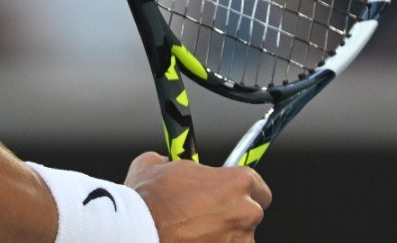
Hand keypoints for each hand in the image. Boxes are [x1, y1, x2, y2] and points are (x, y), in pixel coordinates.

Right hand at [125, 151, 269, 241]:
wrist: (138, 231)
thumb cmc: (148, 198)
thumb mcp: (156, 165)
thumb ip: (172, 162)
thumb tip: (166, 162)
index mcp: (237, 182)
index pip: (259, 187)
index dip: (245, 191)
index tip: (232, 195)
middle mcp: (245, 212)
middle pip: (250, 215)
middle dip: (233, 215)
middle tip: (207, 216)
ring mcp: (238, 241)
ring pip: (238, 238)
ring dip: (223, 236)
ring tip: (194, 234)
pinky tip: (191, 242)